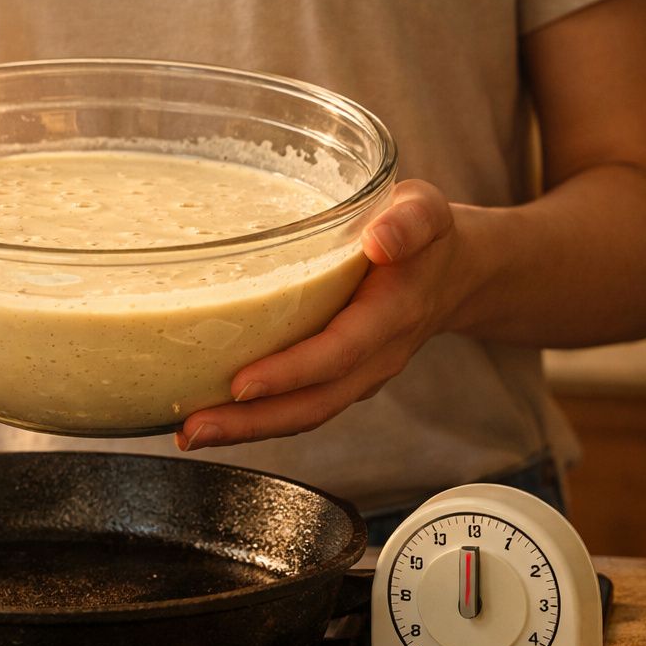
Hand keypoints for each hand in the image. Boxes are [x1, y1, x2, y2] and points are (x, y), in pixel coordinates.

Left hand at [176, 180, 467, 449]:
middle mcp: (374, 358)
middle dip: (251, 423)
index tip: (242, 384)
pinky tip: (209, 419)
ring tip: (188, 433)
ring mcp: (357, 376)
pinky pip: (297, 408)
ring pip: (302, 415)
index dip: (290, 372)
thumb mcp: (427, 211)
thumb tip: (381, 239)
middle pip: (313, 404)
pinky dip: (254, 421)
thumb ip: (409, 222)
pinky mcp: (337, 380)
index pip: (337, 353)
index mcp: (391, 316)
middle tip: (194, 428)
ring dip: (244, 431)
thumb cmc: (428, 237)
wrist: (457, 274)